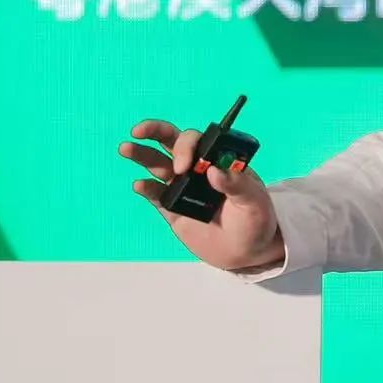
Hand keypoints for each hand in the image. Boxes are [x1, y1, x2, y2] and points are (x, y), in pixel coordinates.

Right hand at [120, 118, 284, 272]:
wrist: (246, 251)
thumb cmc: (256, 220)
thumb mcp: (254, 202)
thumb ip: (237, 185)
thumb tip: (213, 170)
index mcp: (219, 161)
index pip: (200, 141)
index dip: (188, 145)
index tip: (186, 164)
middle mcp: (198, 169)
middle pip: (173, 143)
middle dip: (155, 132)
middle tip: (138, 131)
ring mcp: (183, 187)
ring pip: (158, 164)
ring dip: (141, 154)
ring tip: (126, 148)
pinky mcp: (173, 209)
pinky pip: (155, 195)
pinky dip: (146, 188)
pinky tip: (140, 185)